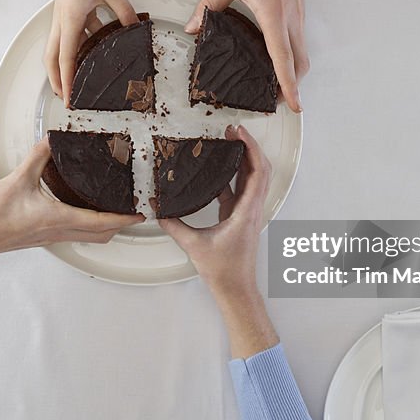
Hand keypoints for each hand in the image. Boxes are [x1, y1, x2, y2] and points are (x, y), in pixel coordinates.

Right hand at [0, 139, 142, 262]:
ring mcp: (54, 237)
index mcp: (59, 218)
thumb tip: (52, 140)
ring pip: (91, 237)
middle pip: (102, 234)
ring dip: (107, 227)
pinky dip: (91, 225)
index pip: (101, 221)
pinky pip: (77, 233)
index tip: (139, 214)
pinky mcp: (47, 237)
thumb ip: (38, 156)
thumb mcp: (18, 178)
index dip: (124, 218)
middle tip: (134, 211)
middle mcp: (60, 230)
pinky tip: (86, 211)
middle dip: (122, 225)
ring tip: (116, 211)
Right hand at [44, 0, 137, 103]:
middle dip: (57, 78)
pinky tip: (98, 46)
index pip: (66, 59)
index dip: (67, 81)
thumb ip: (124, 11)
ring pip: (61, 46)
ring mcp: (65, 15)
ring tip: (80, 77)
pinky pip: (74, 32)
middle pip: (53, 58)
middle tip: (65, 95)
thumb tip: (135, 28)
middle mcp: (63, 20)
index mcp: (70, 20)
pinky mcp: (71, 8)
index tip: (69, 98)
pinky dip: (81, 44)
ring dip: (67, 64)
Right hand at [158, 125, 271, 296]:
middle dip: (250, 146)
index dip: (250, 148)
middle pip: (260, 169)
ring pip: (254, 178)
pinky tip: (219, 168)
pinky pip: (241, 189)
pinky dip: (234, 174)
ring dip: (245, 158)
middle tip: (234, 130)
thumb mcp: (194, 245)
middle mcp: (252, 209)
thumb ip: (174, 225)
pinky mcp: (241, 217)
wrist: (236, 289)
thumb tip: (159, 209)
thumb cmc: (224, 271)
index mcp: (247, 211)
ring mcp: (248, 212)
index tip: (239, 133)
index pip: (257, 171)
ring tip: (229, 142)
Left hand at [187, 0, 308, 112]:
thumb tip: (193, 28)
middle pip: (299, 63)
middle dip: (293, 86)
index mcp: (274, 15)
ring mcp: (297, 17)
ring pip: (302, 54)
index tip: (294, 104)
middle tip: (281, 102)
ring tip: (279, 86)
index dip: (288, 84)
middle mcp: (290, 20)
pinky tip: (278, 59)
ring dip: (294, 73)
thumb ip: (209, 5)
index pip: (282, 57)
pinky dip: (293, 58)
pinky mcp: (298, 12)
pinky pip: (299, 42)